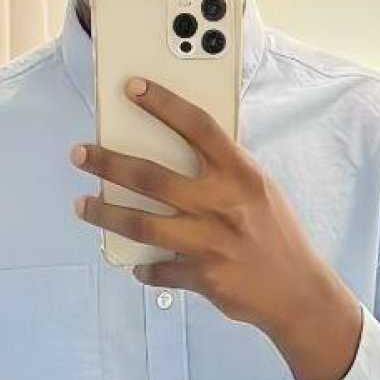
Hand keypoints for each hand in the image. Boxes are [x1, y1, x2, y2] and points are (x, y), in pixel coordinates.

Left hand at [71, 77, 364, 379]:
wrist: (299, 291)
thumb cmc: (276, 233)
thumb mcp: (258, 190)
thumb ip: (223, 172)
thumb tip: (174, 152)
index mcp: (242, 174)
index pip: (198, 128)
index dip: (164, 104)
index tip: (131, 88)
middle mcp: (225, 204)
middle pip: (153, 177)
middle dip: (108, 163)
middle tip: (81, 153)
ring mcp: (212, 242)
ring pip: (143, 225)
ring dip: (106, 214)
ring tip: (83, 205)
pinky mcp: (204, 276)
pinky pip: (159, 270)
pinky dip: (144, 268)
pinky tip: (136, 264)